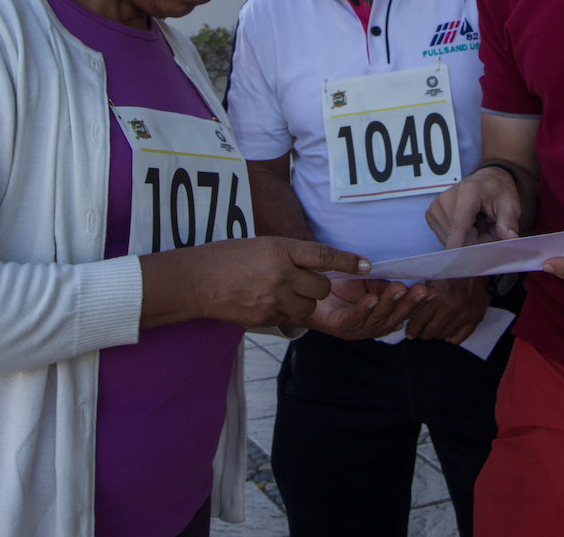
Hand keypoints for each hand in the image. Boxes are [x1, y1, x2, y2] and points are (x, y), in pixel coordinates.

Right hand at [143, 237, 368, 329]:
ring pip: (309, 308)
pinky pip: (289, 319)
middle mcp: (280, 274)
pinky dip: (286, 312)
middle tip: (305, 282)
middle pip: (321, 287)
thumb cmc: (228, 257)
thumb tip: (318, 268)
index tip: (367, 265)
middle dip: (319, 287)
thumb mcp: (262, 245)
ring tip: (284, 293)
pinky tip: (267, 302)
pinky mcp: (265, 318)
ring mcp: (273, 299)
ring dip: (305, 303)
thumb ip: (290, 256)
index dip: (348, 261)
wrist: (196, 281)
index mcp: (280, 249)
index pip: (324, 256)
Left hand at [305, 278, 427, 340]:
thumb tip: (404, 283)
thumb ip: (384, 284)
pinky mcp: (338, 327)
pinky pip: (353, 319)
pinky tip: (372, 299)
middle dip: (410, 303)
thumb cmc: (341, 288)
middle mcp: (371, 326)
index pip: (404, 312)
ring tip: (400, 289)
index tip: (432, 292)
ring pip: (377, 318)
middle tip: (422, 290)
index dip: (418, 304)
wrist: (307, 291)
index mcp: (382, 317)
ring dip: (390, 303)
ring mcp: (356, 329)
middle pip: (394, 317)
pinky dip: (363, 309)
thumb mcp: (368, 283)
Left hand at [403, 277, 488, 344]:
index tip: (410, 333)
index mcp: (438, 296)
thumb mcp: (431, 277)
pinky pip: (460, 337)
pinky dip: (452, 338)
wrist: (475, 265)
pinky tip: (447, 333)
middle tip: (420, 332)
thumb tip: (407, 312)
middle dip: (423, 333)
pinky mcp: (476, 317)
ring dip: (437, 335)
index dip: (412, 329)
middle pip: (431, 331)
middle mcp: (452, 307)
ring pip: (444, 335)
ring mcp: (465, 314)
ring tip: (433, 331)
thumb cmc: (451, 270)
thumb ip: (421, 296)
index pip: (419, 320)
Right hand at [425, 167, 519, 248]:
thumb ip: (508, 222)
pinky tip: (467, 225)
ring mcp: (436, 206)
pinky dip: (458, 237)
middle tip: (488, 229)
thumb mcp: (510, 204)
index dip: (458, 248)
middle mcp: (446, 198)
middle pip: (457, 237)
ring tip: (478, 225)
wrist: (486, 179)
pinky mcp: (431, 214)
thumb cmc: (497, 191)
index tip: (458, 265)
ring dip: (467, 240)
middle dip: (475, 242)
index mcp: (467, 192)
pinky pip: (445, 238)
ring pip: (450, 241)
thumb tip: (510, 238)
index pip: (459, 226)